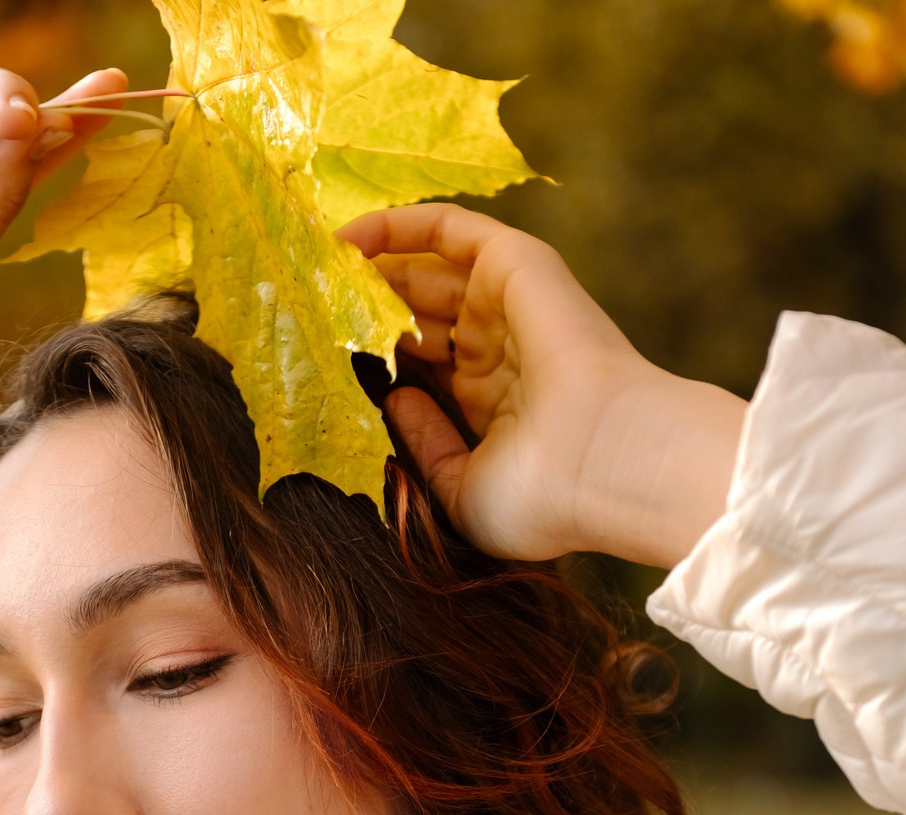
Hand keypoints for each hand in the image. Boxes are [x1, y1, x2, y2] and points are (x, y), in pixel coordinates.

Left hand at [340, 203, 746, 569]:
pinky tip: (344, 239)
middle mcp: (497, 352)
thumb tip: (392, 399)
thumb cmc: (541, 497)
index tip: (314, 359)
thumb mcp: (462, 492)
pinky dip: (397, 226)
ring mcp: (507, 307)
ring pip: (425, 273)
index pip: (419, 369)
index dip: (369, 357)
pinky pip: (449, 228)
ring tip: (310, 273)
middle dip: (359, 311)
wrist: (603, 464)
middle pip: (415, 316)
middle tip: (302, 311)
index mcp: (490, 408)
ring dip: (368, 270)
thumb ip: (423, 450)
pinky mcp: (516, 266)